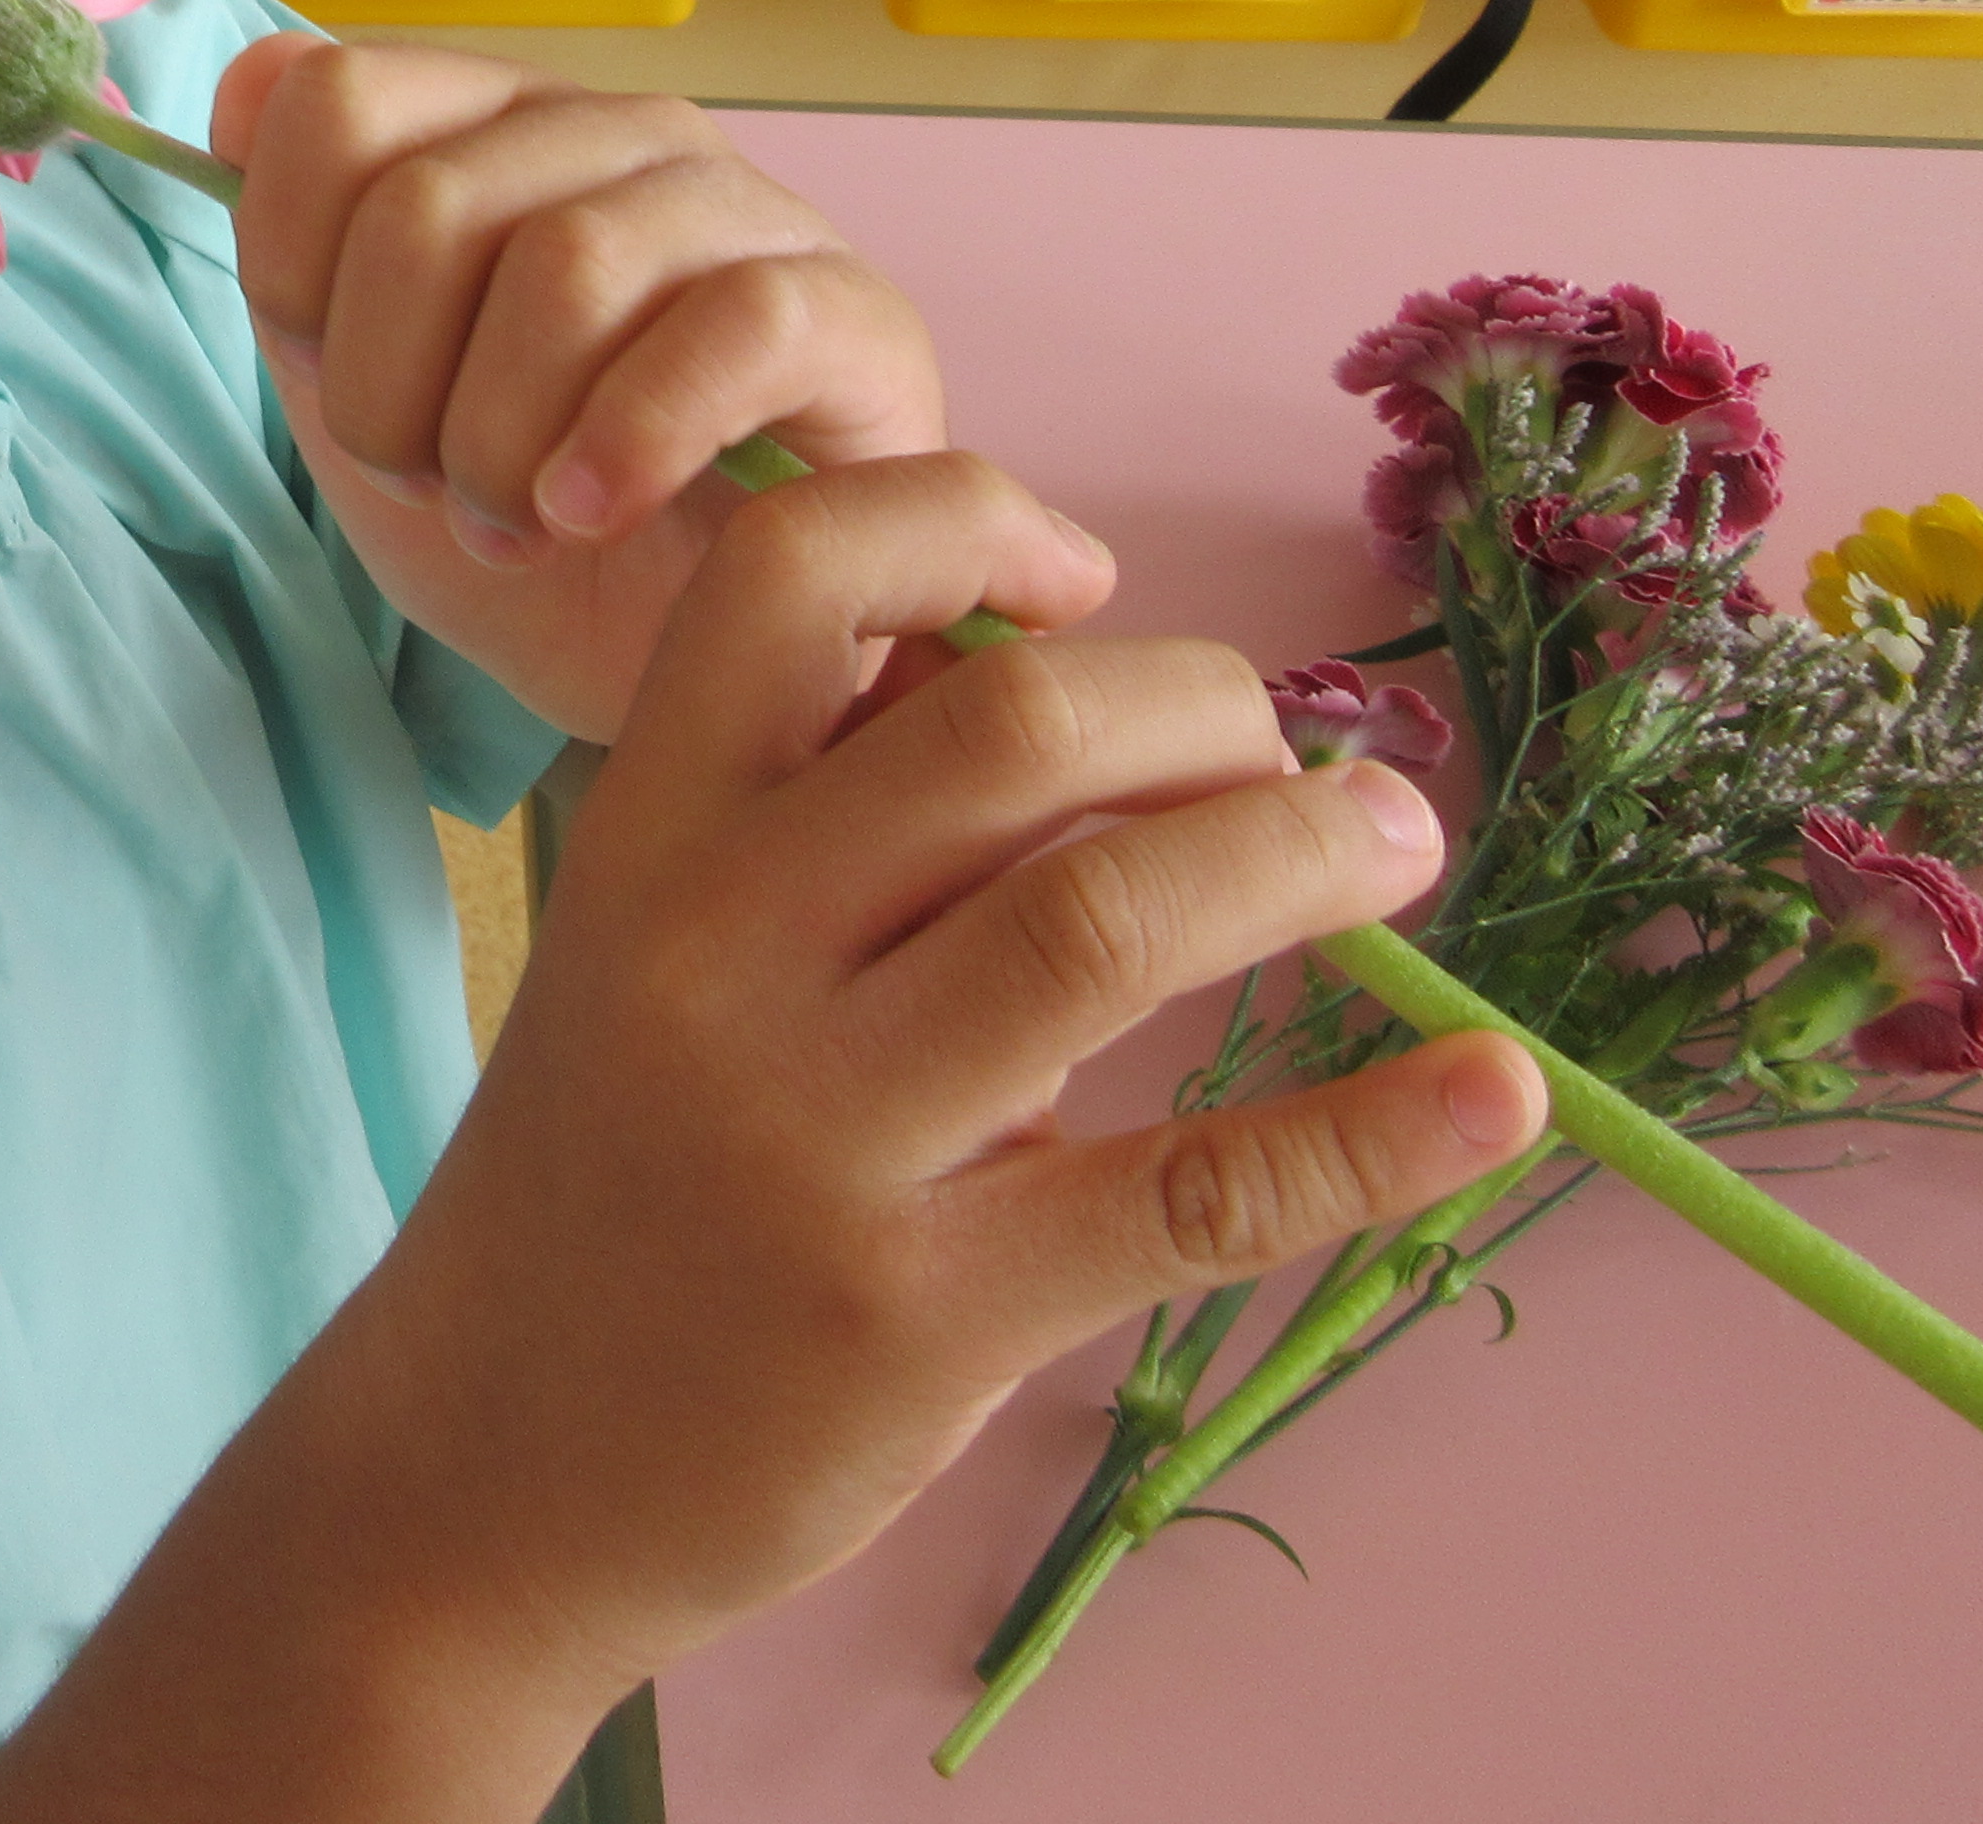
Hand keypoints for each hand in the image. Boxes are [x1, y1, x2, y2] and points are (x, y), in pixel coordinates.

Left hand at [208, 35, 941, 740]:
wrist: (690, 668)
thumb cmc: (529, 517)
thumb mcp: (364, 395)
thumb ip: (292, 245)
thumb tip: (245, 92)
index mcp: (490, 125)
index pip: (336, 103)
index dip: (291, 266)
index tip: (326, 380)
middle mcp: (615, 134)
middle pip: (429, 205)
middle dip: (388, 390)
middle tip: (432, 487)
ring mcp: (744, 210)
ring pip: (569, 265)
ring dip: (500, 437)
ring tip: (512, 525)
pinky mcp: (850, 313)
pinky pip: (733, 327)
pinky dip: (634, 435)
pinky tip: (592, 514)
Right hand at [309, 460, 1545, 1737]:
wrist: (490, 1456)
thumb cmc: (621, 1162)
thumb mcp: (653, 935)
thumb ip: (819, 797)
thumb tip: (1070, 657)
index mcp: (649, 829)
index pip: (793, 570)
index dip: (971, 525)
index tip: (1089, 586)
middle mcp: (715, 953)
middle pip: (1011, 729)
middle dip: (1210, 712)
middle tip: (1298, 767)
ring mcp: (815, 1138)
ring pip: (1105, 917)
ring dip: (1302, 858)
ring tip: (1393, 854)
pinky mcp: (917, 1314)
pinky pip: (1187, 1191)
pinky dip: (1370, 1133)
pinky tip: (1492, 1097)